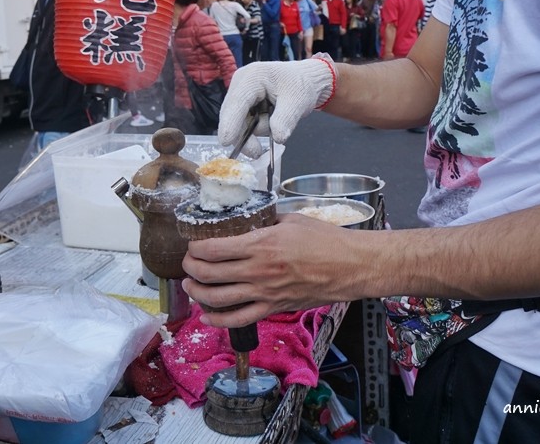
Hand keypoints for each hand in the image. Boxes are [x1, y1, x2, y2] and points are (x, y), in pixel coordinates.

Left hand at [182, 215, 349, 327]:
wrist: (351, 267)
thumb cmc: (326, 240)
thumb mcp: (291, 219)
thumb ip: (265, 222)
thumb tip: (248, 222)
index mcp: (261, 245)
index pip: (213, 249)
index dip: (196, 248)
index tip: (193, 245)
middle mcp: (258, 271)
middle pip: (209, 274)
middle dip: (191, 269)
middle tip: (188, 263)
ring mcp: (265, 293)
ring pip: (218, 299)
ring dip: (197, 293)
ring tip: (190, 286)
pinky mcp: (274, 308)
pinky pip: (239, 320)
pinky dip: (218, 320)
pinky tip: (206, 316)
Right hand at [218, 58, 334, 155]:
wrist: (305, 80)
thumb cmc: (301, 85)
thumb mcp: (298, 102)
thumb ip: (285, 120)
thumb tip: (277, 138)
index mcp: (252, 77)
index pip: (237, 102)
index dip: (230, 122)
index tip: (225, 141)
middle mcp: (240, 83)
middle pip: (231, 114)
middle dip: (243, 135)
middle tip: (257, 152)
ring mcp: (239, 93)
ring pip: (237, 122)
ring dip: (254, 131)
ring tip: (276, 124)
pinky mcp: (242, 104)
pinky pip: (243, 123)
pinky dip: (255, 128)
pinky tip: (269, 122)